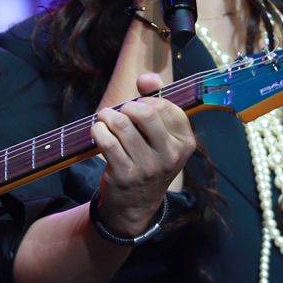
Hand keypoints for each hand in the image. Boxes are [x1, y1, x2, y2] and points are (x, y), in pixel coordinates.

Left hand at [89, 72, 196, 238]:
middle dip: (126, 107)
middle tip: (119, 113)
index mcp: (185, 142)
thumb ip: (157, 99)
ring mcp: (148, 167)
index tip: (137, 106)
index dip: (146, 99)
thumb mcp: (161, 135)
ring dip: (108, 116)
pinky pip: (107, 141)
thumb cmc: (148, 159)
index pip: (166, 105)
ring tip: (105, 119)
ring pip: (122, 125)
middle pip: (145, 112)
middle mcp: (170, 155)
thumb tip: (147, 77)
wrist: (136, 204)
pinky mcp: (125, 175)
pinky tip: (98, 131)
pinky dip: (98, 130)